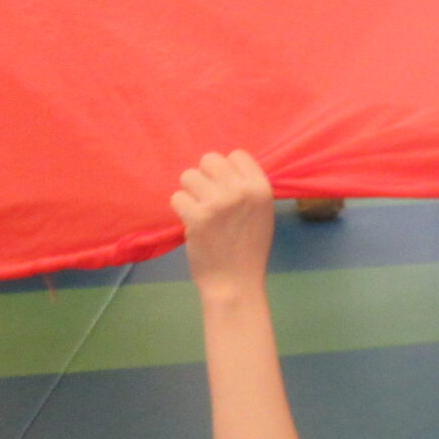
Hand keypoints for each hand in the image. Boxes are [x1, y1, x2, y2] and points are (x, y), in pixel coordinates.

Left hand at [173, 152, 276, 300]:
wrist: (236, 283)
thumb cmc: (249, 249)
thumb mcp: (262, 213)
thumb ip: (247, 188)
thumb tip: (222, 167)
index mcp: (261, 188)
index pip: (237, 155)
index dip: (227, 170)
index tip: (226, 188)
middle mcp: (241, 191)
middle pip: (210, 159)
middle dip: (205, 177)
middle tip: (208, 198)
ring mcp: (218, 203)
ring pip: (188, 176)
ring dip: (190, 192)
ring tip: (199, 211)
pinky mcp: (197, 217)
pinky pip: (177, 197)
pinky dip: (181, 210)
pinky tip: (192, 223)